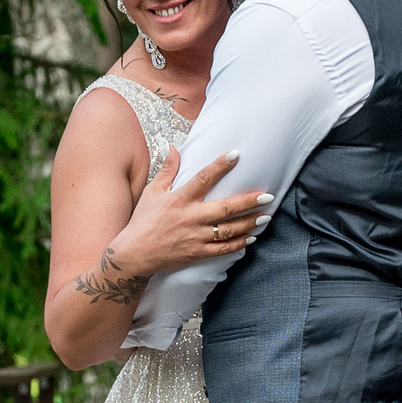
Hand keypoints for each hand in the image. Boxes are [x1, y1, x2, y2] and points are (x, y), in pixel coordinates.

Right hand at [106, 148, 271, 282]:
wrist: (134, 255)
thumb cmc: (143, 221)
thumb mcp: (152, 192)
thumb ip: (167, 170)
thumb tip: (173, 148)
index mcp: (179, 199)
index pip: (203, 178)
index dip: (220, 165)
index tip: (236, 154)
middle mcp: (190, 218)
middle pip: (225, 208)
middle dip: (249, 202)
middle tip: (267, 196)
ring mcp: (195, 237)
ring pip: (229, 230)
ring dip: (249, 223)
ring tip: (265, 216)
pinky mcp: (197, 253)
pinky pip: (223, 249)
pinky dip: (239, 244)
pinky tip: (251, 237)